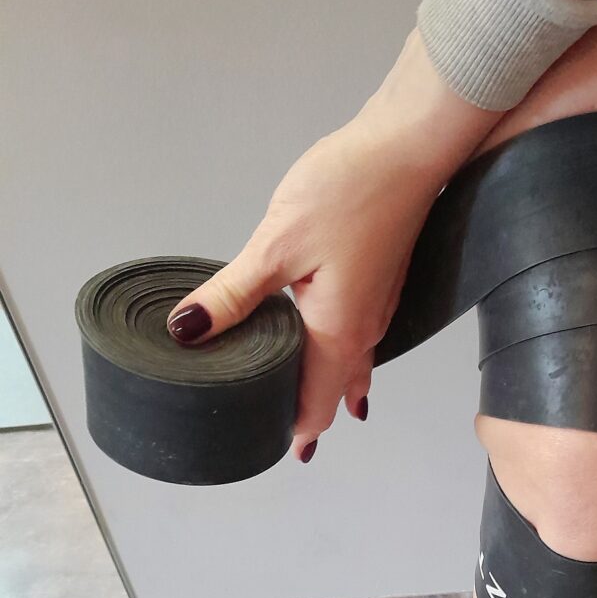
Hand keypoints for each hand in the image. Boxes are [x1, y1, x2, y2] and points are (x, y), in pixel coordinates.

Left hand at [165, 119, 438, 460]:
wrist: (407, 148)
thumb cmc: (350, 192)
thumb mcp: (277, 244)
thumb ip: (233, 294)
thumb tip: (188, 333)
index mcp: (339, 332)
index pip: (316, 404)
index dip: (293, 432)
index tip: (268, 449)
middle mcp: (365, 328)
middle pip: (335, 390)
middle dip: (306, 414)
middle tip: (272, 430)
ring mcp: (378, 304)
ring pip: (350, 364)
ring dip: (325, 386)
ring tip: (297, 402)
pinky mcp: (380, 279)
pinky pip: (360, 337)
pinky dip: (340, 356)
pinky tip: (326, 346)